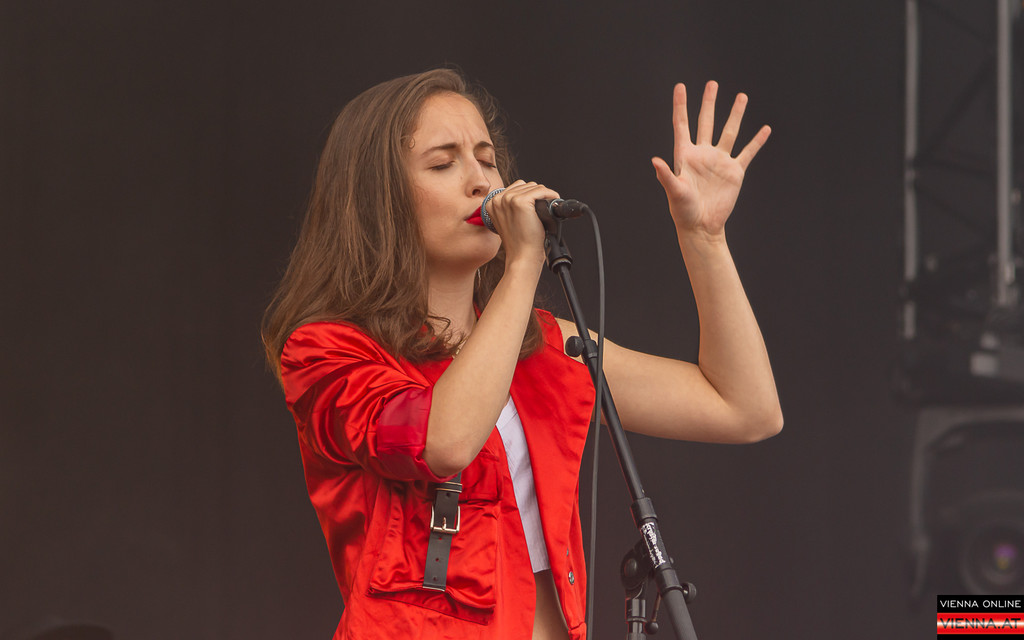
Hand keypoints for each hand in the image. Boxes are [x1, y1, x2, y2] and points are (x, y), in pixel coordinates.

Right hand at [485, 179, 558, 265]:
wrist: (522, 256)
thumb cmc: (518, 243)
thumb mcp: (509, 222)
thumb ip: (511, 208)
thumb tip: (529, 196)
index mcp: (492, 203)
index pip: (515, 188)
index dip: (529, 195)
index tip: (537, 204)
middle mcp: (498, 199)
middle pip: (525, 186)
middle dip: (537, 195)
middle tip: (543, 208)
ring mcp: (508, 199)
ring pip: (533, 187)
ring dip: (543, 195)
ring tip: (546, 208)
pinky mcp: (520, 201)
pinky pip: (540, 190)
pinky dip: (550, 195)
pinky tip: (553, 202)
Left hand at [652, 81, 769, 238]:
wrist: (702, 227)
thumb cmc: (683, 211)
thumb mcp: (674, 192)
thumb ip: (666, 175)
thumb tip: (655, 161)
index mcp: (685, 155)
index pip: (682, 124)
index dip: (681, 105)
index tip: (680, 86)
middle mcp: (703, 154)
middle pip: (706, 122)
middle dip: (709, 102)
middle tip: (712, 83)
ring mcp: (719, 161)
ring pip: (729, 132)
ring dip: (735, 114)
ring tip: (741, 96)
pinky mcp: (734, 172)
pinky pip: (748, 153)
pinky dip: (756, 141)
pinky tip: (765, 129)